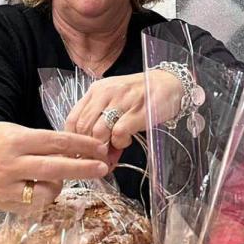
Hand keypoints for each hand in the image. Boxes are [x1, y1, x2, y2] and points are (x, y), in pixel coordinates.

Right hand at [0, 122, 109, 212]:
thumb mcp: (18, 132)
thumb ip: (44, 144)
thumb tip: (78, 152)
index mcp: (17, 141)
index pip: (57, 142)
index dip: (82, 145)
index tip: (100, 148)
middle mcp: (12, 165)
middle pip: (56, 168)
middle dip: (83, 168)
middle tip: (102, 168)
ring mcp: (7, 187)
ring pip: (47, 192)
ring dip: (59, 185)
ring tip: (54, 177)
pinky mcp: (4, 204)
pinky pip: (35, 206)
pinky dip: (43, 197)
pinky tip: (40, 188)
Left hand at [65, 70, 182, 150]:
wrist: (171, 83)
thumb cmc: (142, 95)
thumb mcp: (117, 105)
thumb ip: (105, 127)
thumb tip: (98, 156)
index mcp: (96, 91)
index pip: (72, 119)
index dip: (73, 142)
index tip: (79, 154)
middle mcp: (106, 93)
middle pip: (83, 127)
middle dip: (88, 149)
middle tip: (97, 160)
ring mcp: (122, 101)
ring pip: (98, 131)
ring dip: (103, 148)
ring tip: (113, 151)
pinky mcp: (139, 111)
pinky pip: (119, 133)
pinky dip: (120, 143)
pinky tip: (126, 141)